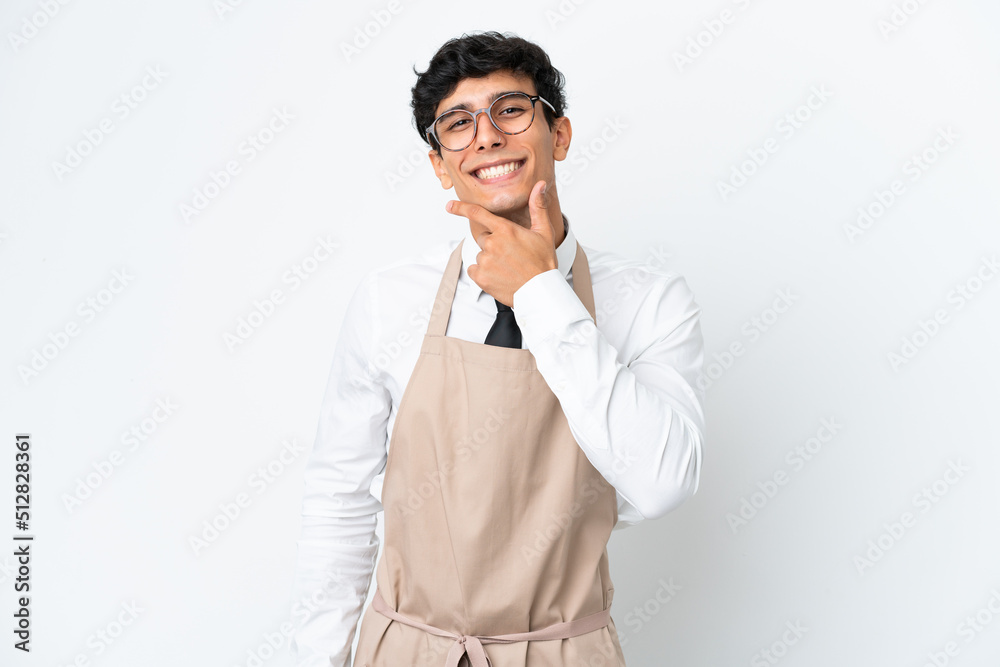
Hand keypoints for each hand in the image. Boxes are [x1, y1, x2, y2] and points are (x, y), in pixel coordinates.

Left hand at [444, 180, 557, 306]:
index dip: (460, 208)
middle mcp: (492, 243)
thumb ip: (537, 206)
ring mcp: (484, 261)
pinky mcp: (480, 277)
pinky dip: (483, 273)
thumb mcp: (543, 232)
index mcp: (505, 229)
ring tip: (508, 267)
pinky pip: (474, 270)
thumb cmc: (542, 263)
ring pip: (481, 255)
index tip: (449, 205)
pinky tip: (499, 276)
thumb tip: (539, 185)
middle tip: (511, 254)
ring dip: (490, 260)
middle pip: (483, 238)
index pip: (477, 213)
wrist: (540, 292)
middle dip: (494, 244)